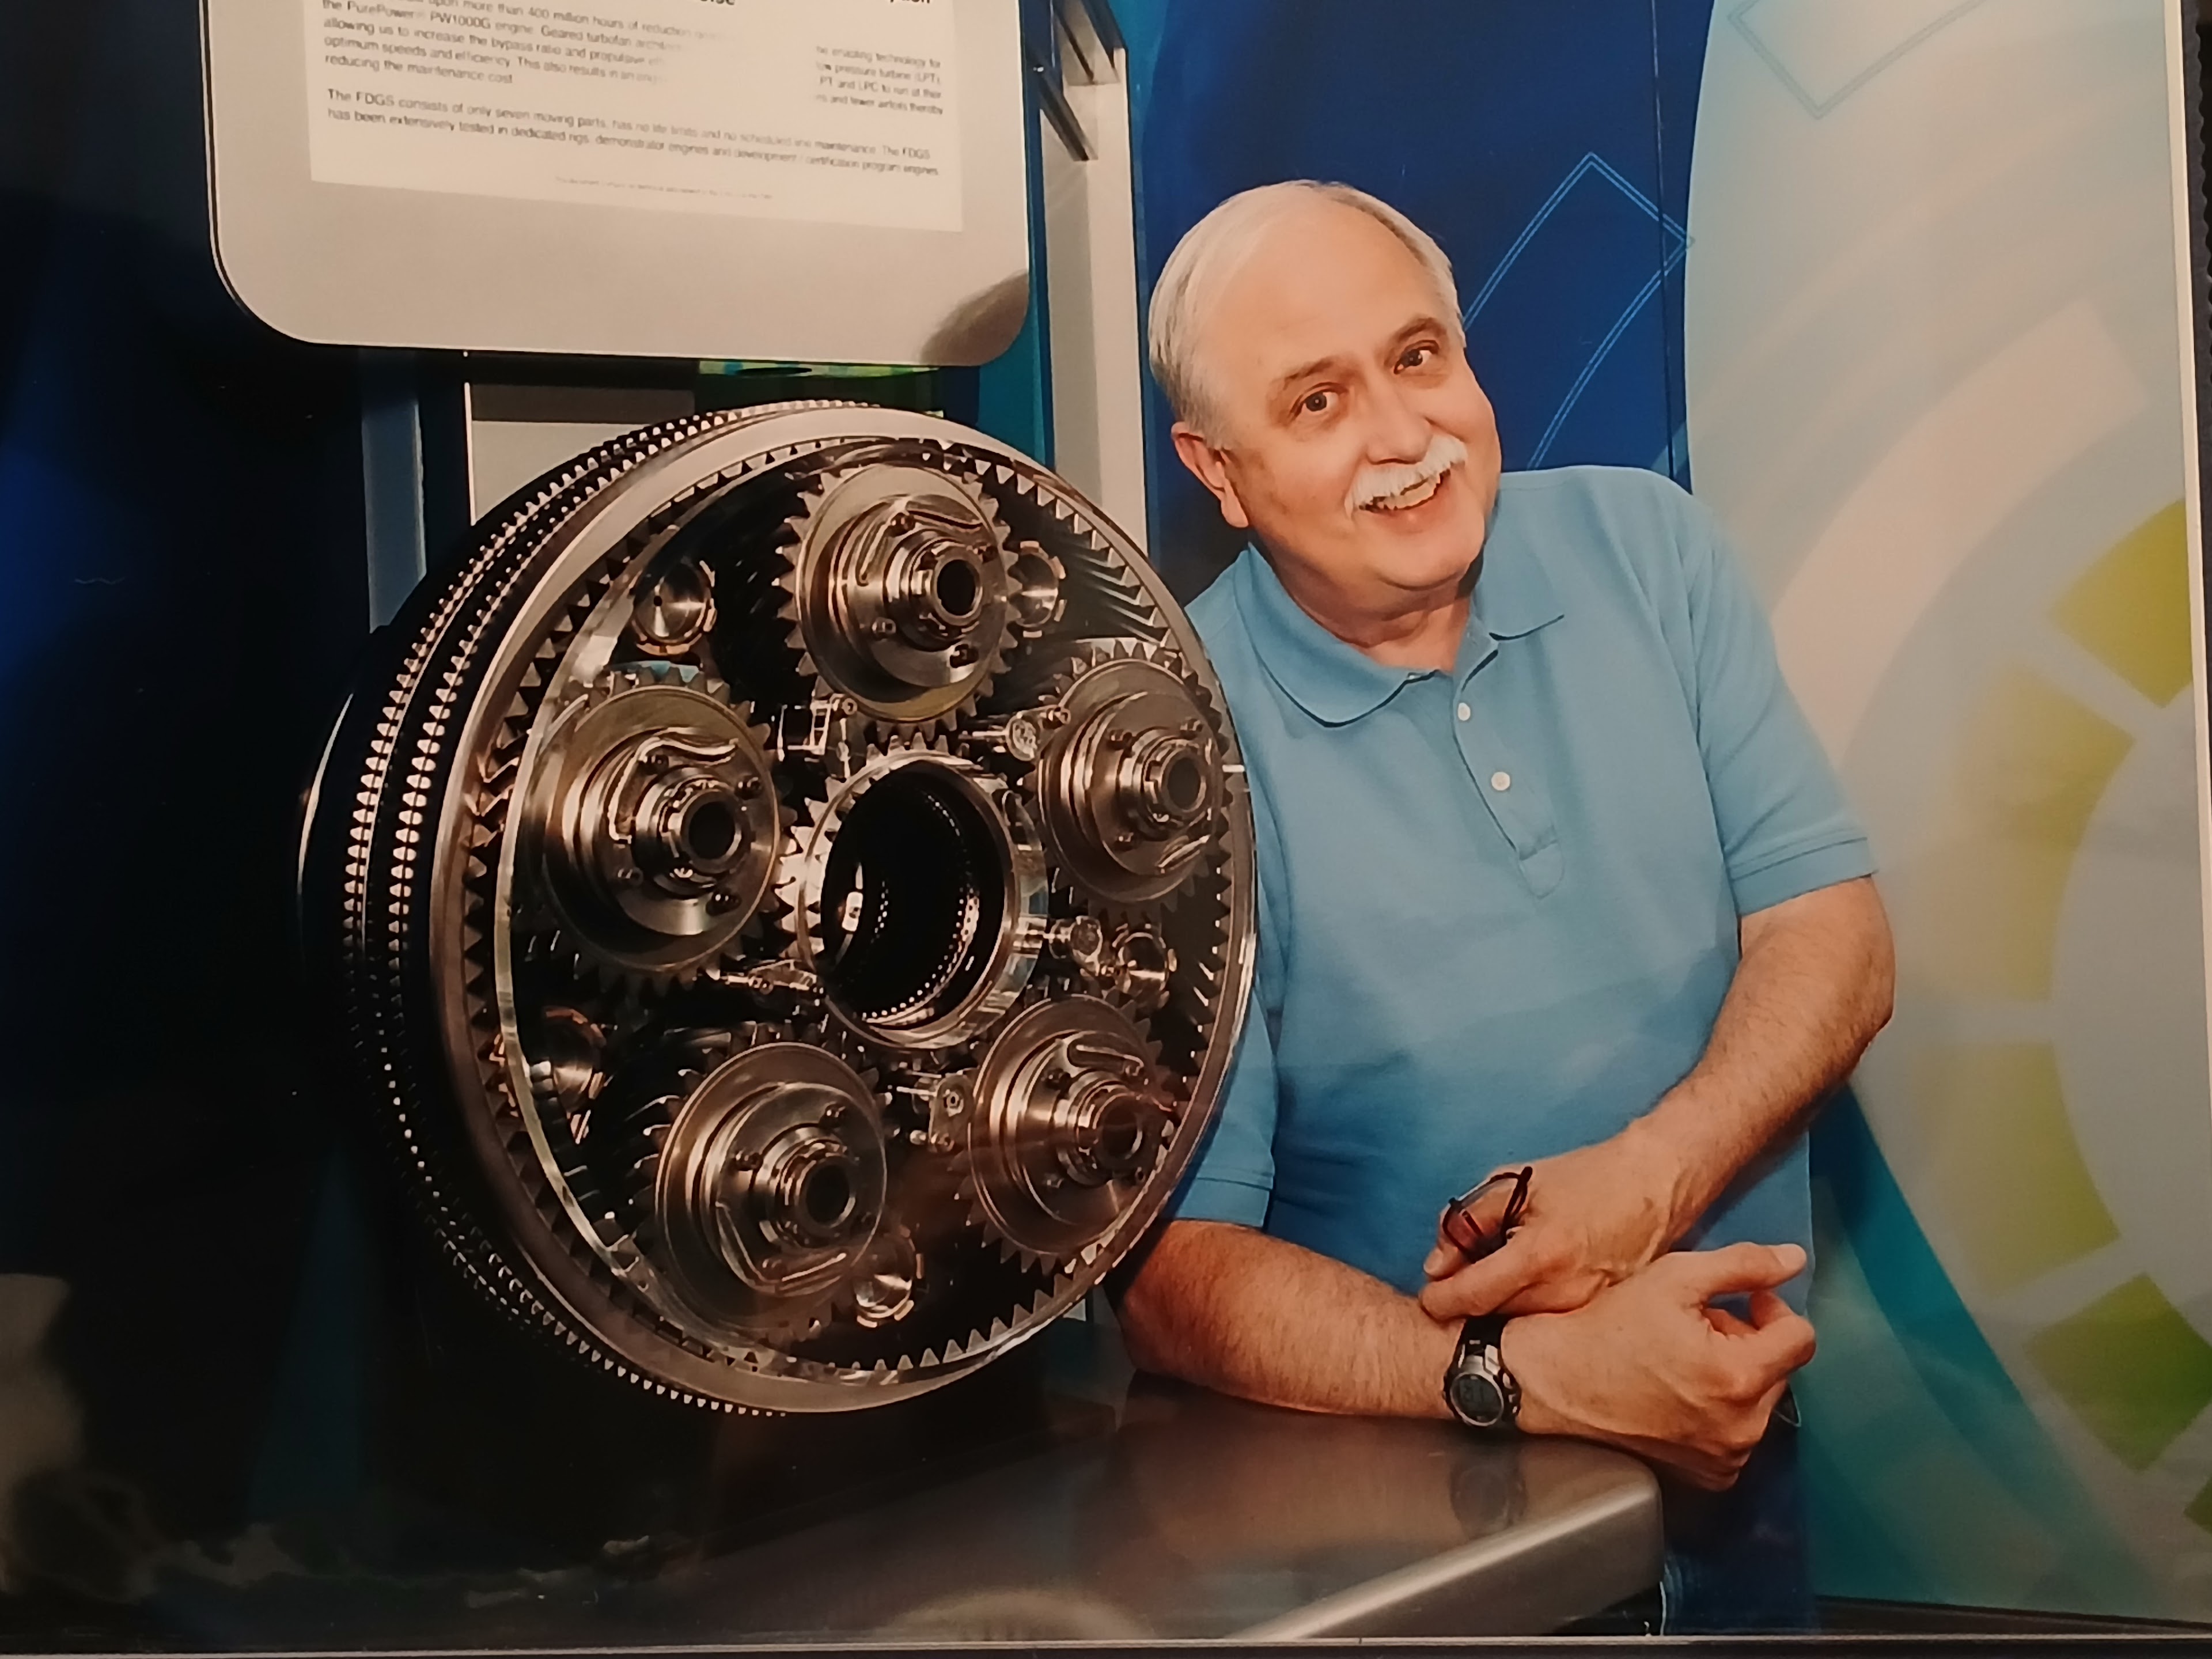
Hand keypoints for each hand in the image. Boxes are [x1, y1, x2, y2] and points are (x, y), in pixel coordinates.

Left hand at [1419, 1123, 1688, 1318]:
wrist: (1655, 1183)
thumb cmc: (1585, 1178)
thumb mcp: (1515, 1185)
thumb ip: (1467, 1221)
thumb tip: (1437, 1263)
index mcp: (1539, 1253)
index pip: (1472, 1296)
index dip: (1440, 1300)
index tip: (1429, 1297)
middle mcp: (1566, 1291)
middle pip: (1493, 1318)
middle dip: (1470, 1303)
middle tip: (1463, 1278)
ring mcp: (1588, 1309)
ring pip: (1523, 1325)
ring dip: (1502, 1309)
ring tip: (1503, 1276)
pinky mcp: (1604, 1317)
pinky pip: (1553, 1324)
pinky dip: (1535, 1311)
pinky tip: (1536, 1286)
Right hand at [1501, 1242, 1815, 1489]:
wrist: (1554, 1382)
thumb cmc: (1607, 1328)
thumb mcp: (1673, 1277)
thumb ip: (1743, 1265)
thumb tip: (1795, 1260)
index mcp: (1740, 1376)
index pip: (1801, 1338)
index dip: (1772, 1308)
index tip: (1741, 1300)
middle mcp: (1743, 1427)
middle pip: (1779, 1369)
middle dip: (1748, 1340)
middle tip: (1698, 1324)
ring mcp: (1726, 1458)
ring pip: (1759, 1402)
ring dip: (1734, 1374)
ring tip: (1684, 1356)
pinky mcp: (1708, 1476)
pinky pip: (1737, 1436)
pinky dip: (1719, 1413)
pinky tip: (1679, 1392)